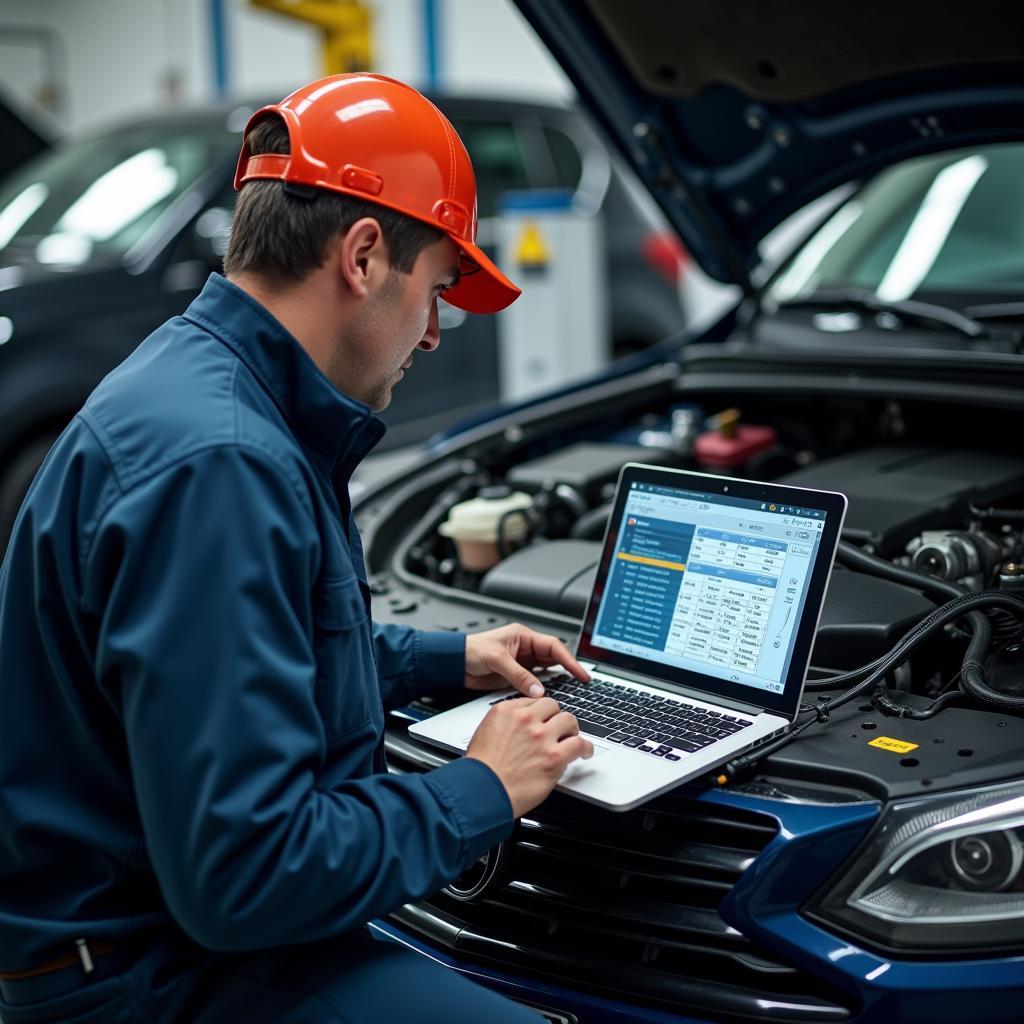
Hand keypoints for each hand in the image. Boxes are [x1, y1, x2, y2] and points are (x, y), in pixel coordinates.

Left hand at [463, 623, 590, 697]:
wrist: (454, 663)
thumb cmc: (471, 650)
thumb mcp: (497, 659)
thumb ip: (518, 675)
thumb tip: (538, 690)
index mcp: (523, 636)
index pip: (554, 646)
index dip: (569, 660)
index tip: (580, 672)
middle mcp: (525, 649)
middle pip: (554, 658)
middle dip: (568, 669)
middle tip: (581, 682)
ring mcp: (521, 663)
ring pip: (546, 671)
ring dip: (557, 680)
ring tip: (570, 689)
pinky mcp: (515, 676)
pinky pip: (535, 682)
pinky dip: (543, 688)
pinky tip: (548, 695)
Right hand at [466, 696, 593, 816]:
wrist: (482, 792)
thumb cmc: (481, 770)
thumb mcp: (484, 733)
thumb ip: (505, 724)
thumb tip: (518, 727)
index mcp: (506, 711)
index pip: (533, 701)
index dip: (541, 712)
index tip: (544, 718)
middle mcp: (525, 719)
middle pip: (552, 706)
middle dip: (556, 717)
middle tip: (558, 728)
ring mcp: (541, 737)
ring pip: (568, 720)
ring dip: (571, 730)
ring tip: (572, 738)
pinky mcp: (554, 757)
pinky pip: (579, 744)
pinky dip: (585, 748)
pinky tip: (585, 752)